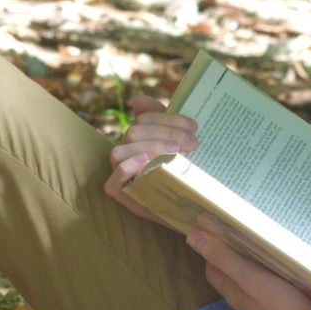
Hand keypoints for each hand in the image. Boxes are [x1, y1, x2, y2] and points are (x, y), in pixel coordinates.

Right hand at [104, 95, 197, 220]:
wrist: (197, 209)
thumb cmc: (188, 173)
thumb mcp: (183, 146)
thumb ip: (166, 122)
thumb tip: (137, 100)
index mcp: (140, 137)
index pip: (143, 117)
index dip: (167, 119)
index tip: (193, 127)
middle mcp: (127, 152)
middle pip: (133, 132)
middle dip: (165, 134)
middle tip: (193, 144)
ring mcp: (120, 173)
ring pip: (120, 151)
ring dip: (150, 148)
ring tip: (176, 153)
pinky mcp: (120, 194)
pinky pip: (113, 180)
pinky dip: (127, 168)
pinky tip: (146, 162)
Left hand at [186, 216, 310, 309]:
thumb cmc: (280, 304)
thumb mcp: (249, 277)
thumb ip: (223, 259)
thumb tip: (191, 237)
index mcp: (232, 290)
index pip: (212, 267)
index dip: (210, 248)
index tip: (216, 229)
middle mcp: (241, 301)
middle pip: (227, 275)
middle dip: (226, 255)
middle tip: (237, 233)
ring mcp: (258, 308)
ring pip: (245, 284)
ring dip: (245, 266)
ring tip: (254, 247)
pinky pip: (262, 291)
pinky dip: (261, 277)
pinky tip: (273, 270)